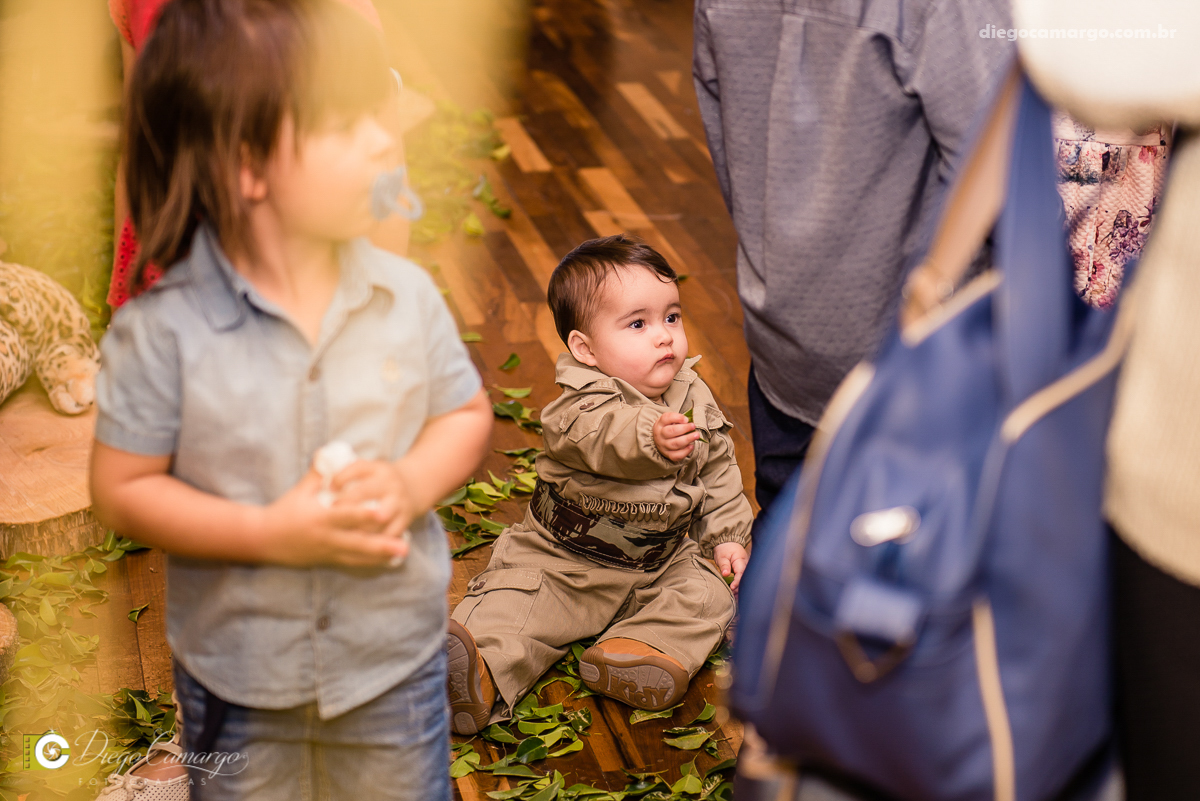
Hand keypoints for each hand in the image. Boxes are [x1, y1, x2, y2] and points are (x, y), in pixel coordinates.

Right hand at [258, 468, 409, 567]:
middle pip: (358, 543)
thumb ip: (319, 473)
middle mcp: (327, 538)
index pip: (345, 517)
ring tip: (403, 553)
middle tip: (404, 545)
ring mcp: (329, 551)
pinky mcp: (329, 559)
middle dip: (382, 545)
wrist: (265, 539)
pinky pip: (353, 563)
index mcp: (320, 518)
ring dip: (382, 555)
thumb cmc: (284, 511)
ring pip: (359, 556)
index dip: (364, 515)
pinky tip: (389, 560)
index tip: (382, 512)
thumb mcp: (301, 491)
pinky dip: (371, 562)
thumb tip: (330, 451)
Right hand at [653, 412, 699, 461]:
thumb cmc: (668, 428)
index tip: (686, 419)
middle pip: (671, 431)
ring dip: (687, 439)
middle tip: (693, 426)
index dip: (677, 418)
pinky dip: (685, 451)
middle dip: (684, 428)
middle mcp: (660, 435)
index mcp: (660, 424)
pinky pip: (677, 455)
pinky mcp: (668, 455)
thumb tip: (687, 421)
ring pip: (675, 444)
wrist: (659, 441)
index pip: (666, 418)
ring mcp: (663, 446)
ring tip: (696, 435)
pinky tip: (691, 446)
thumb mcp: (669, 420)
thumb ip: (677, 418)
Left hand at [713, 542, 748, 593]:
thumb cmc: (724, 549)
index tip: (732, 587)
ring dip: (740, 588)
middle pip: (745, 578)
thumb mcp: (722, 556)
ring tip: (734, 597)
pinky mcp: (743, 570)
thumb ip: (724, 565)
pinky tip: (736, 593)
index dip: (737, 581)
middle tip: (732, 595)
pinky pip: (743, 579)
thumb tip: (725, 574)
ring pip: (745, 579)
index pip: (741, 572)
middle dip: (740, 587)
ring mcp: (746, 568)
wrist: (727, 543)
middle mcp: (746, 565)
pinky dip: (740, 585)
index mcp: (741, 560)